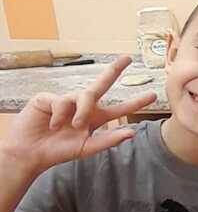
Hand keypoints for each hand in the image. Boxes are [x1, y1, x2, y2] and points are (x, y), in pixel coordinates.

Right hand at [2, 55, 156, 174]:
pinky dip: (61, 114)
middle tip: (127, 58)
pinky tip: (53, 124)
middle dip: (114, 71)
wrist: (29, 153)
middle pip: (102, 85)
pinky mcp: (49, 98)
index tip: (153, 94)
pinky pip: (63, 100)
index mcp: (94, 119)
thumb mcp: (85, 148)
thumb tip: (131, 133)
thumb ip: (107, 140)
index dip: (135, 102)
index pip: (119, 109)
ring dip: (81, 112)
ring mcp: (66, 100)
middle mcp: (82, 106)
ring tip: (71, 126)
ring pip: (83, 96)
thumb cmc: (57, 151)